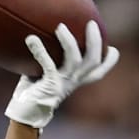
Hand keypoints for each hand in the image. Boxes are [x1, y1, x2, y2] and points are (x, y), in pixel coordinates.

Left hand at [4, 21, 119, 128]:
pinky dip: (40, 50)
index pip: (98, 72)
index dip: (109, 61)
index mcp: (75, 80)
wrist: (24, 115)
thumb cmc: (32, 93)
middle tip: (91, 23)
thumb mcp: (43, 74)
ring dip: (69, 42)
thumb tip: (38, 33)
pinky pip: (47, 64)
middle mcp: (72, 81)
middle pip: (93, 61)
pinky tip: (31, 39)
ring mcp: (62, 83)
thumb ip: (46, 58)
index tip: (113, 48)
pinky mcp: (49, 85)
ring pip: (75, 60)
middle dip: (95, 41)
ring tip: (60, 27)